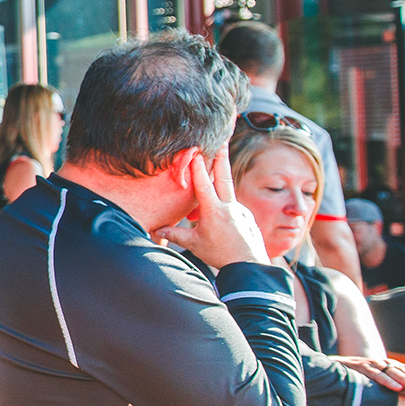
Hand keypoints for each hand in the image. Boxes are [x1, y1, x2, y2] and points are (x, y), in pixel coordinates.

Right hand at [151, 150, 267, 268]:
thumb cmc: (220, 255)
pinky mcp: (247, 216)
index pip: (203, 184)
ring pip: (226, 194)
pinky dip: (224, 206)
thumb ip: (174, 234)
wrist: (249, 266)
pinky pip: (232, 206)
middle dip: (221, 157)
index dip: (197, 167)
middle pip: (223, 176)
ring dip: (218, 186)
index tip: (196, 150)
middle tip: (222, 140)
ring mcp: (240, 210)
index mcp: (214, 211)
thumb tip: (155, 230)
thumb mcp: (194, 244)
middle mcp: (229, 207)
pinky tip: (220, 220)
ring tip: (209, 189)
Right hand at [334, 356, 404, 395]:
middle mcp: (379, 363)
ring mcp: (369, 364)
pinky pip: (374, 374)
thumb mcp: (368, 382)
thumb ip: (383, 387)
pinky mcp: (357, 367)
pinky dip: (386, 381)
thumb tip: (401, 400)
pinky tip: (397, 389)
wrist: (321, 369)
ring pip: (393, 371)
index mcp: (385, 366)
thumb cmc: (347, 379)